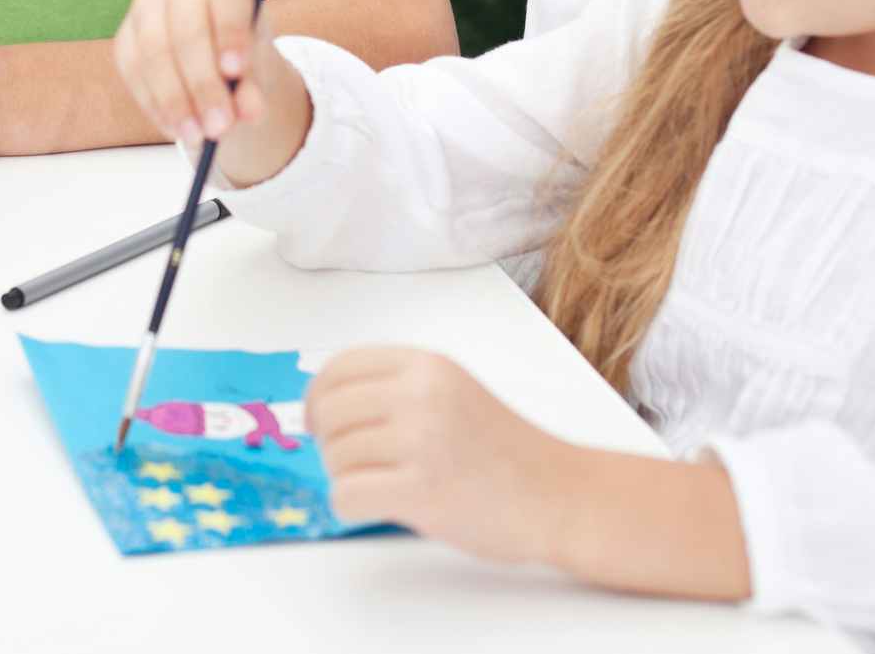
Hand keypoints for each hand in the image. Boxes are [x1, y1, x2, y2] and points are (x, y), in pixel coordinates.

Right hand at [111, 0, 309, 186]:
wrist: (218, 62)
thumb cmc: (244, 58)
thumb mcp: (259, 72)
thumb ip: (255, 88)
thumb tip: (247, 111)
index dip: (230, 30)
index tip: (236, 72)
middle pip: (186, 29)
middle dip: (202, 83)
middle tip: (219, 126)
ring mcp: (147, 5)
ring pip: (154, 51)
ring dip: (175, 100)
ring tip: (197, 136)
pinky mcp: (125, 35)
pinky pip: (132, 69)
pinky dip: (154, 104)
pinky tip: (174, 128)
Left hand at [307, 347, 574, 567]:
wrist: (559, 495)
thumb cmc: (506, 452)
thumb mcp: (452, 393)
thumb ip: (399, 390)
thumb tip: (325, 406)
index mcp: (426, 365)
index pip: (340, 367)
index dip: (316, 398)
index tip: (315, 422)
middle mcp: (421, 394)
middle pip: (329, 412)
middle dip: (328, 443)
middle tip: (354, 464)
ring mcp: (421, 440)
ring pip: (335, 457)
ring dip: (345, 478)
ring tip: (382, 486)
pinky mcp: (421, 490)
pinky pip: (346, 495)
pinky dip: (349, 507)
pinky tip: (377, 507)